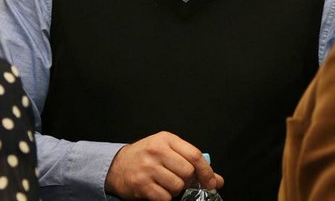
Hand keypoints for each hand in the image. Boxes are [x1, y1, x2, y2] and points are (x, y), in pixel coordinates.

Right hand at [105, 131, 223, 199]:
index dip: (206, 171)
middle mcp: (157, 151)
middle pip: (187, 172)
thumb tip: (217, 180)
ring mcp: (148, 168)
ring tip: (166, 184)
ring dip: (175, 190)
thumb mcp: (168, 151)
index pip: (194, 155)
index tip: (211, 182)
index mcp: (166, 139)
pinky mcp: (141, 184)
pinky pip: (164, 197)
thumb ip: (192, 163)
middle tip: (179, 180)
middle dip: (187, 181)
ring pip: (177, 186)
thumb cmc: (146, 157)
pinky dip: (164, 198)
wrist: (117, 166)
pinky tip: (158, 190)